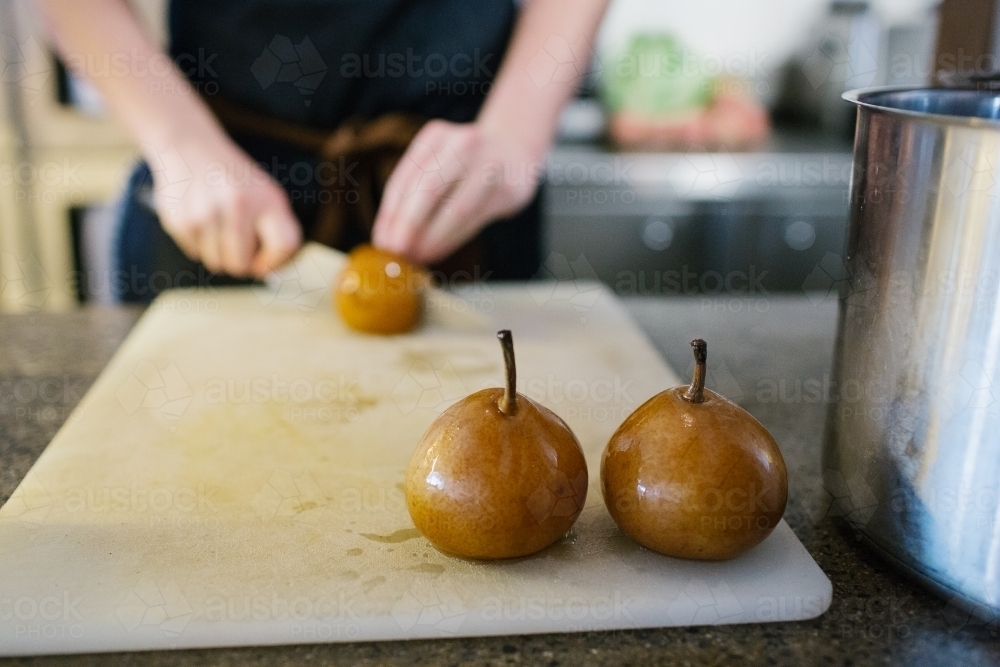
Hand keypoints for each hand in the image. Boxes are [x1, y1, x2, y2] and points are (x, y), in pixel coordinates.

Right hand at [146, 138, 301, 277]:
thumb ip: (276, 231)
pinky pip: (196, 254)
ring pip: (216, 264)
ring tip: (218, 225)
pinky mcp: (180, 221)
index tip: (265, 260)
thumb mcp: (265, 195)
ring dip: (218, 253)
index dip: (276, 261)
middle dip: (241, 263)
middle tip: (238, 245)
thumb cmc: (235, 181)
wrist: (189, 147)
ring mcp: (206, 214)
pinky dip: (199, 244)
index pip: (284, 246)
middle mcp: (238, 205)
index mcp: (267, 199)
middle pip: (241, 266)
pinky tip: (201, 218)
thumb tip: (270, 274)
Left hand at [371, 119, 542, 264]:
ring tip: (418, 257)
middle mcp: (463, 144)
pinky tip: (438, 251)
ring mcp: (489, 163)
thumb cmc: (463, 167)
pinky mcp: (508, 188)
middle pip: (429, 188)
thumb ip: (413, 194)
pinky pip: (474, 219)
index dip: (390, 213)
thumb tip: (388, 239)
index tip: (381, 241)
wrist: (514, 153)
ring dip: (433, 238)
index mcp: (435, 136)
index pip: (405, 178)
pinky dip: (452, 239)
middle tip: (397, 252)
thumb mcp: (437, 165)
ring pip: (456, 208)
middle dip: (409, 225)